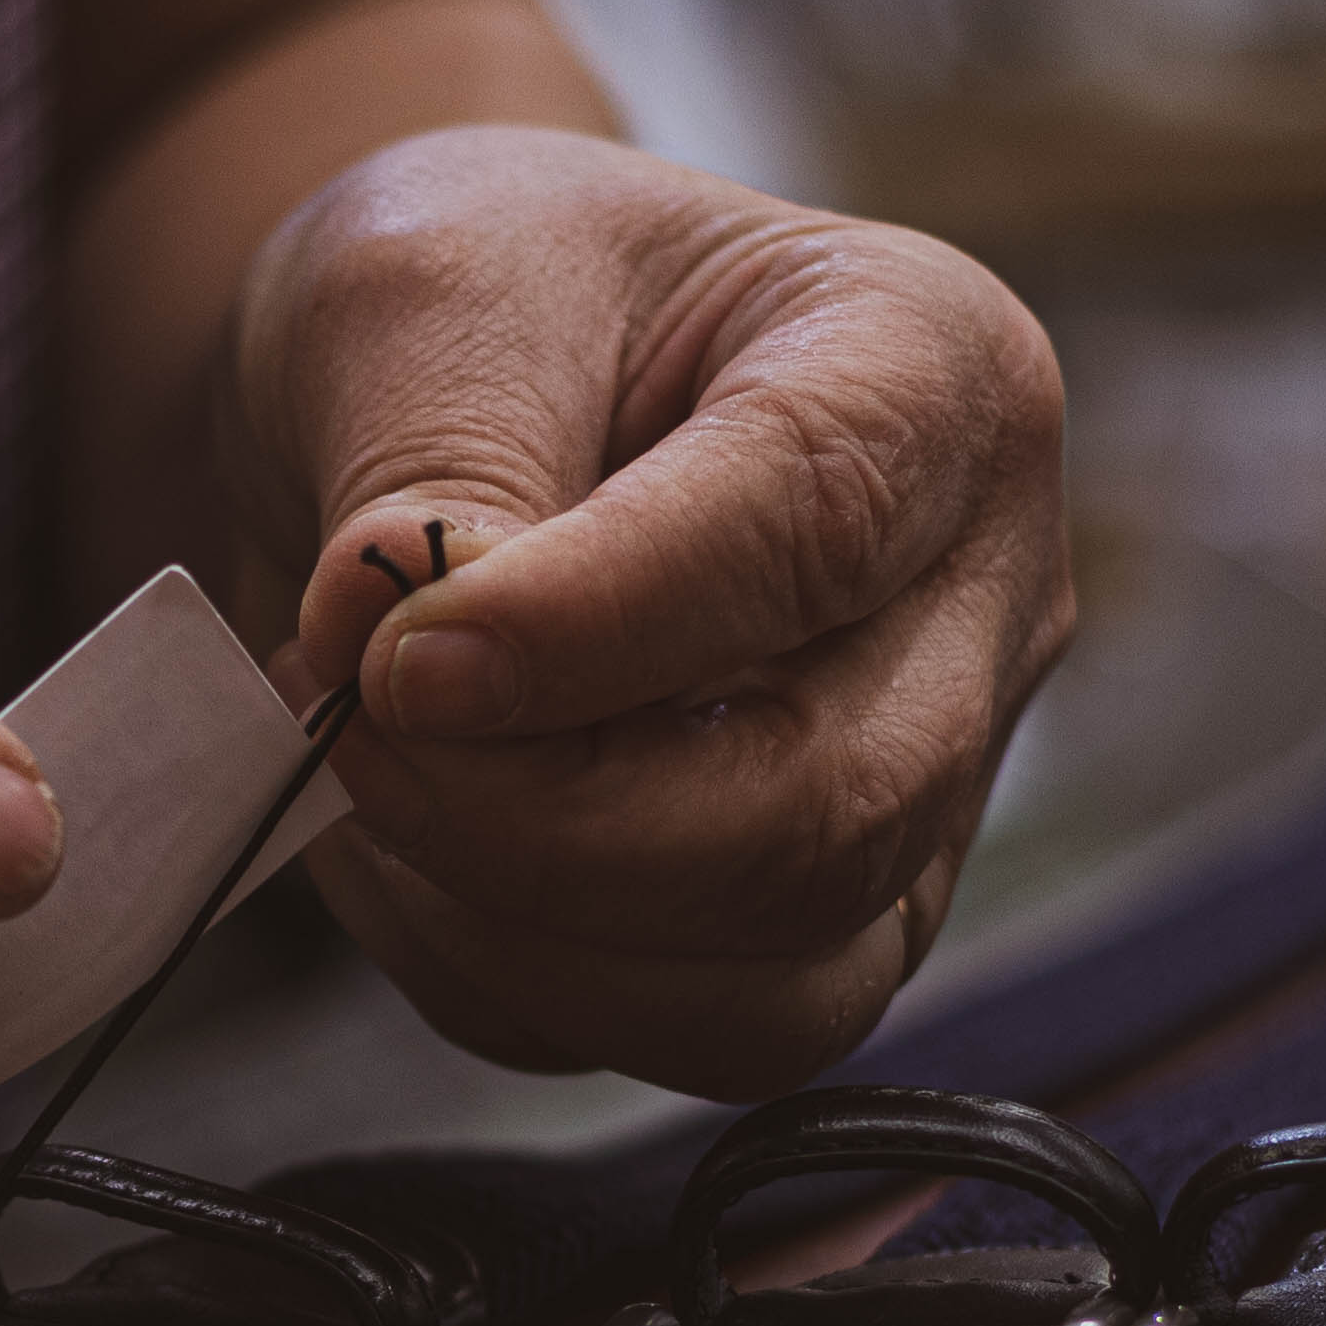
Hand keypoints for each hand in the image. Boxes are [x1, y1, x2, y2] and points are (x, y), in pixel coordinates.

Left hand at [225, 129, 1072, 1096]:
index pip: (816, 531)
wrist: (432, 393)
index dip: (596, 627)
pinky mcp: (812, 937)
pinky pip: (662, 1037)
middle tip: (349, 728)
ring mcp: (915, 799)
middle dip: (549, 821)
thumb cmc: (474, 299)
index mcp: (938, 378)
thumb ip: (427, 462)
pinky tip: (402, 836)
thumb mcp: (418, 287)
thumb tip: (401, 643)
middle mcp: (977, 611)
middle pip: (827, 811)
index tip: (397, 652)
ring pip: (774, 988)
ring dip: (514, 922)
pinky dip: (490, 966)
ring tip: (359, 769)